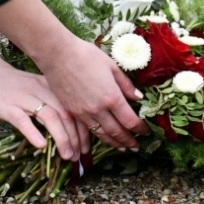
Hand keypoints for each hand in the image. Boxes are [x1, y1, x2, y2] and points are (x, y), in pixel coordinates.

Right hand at [0, 0, 147, 151]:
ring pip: (102, 134)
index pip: (130, 121)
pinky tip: (102, 137)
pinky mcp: (72, 112)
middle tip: (136, 147)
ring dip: (114, 143)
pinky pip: (88, 129)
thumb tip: (138, 98)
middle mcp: (98, 109)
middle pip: (117, 132)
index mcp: (111, 97)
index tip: (146, 131)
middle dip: (128, 141)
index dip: (140, 129)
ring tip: (122, 147)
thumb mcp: (111, 66)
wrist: (57, 55)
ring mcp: (83, 113)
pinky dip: (98, 136)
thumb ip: (125, 85)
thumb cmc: (86, 55)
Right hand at [0, 55, 86, 158]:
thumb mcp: (35, 88)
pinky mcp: (7, 106)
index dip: (83, 129)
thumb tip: (67, 129)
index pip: (74, 108)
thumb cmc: (9, 85)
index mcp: (50, 87)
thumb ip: (49, 103)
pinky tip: (41, 146)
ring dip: (62, 138)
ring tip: (67, 155)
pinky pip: (23, 120)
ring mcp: (24, 98)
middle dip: (76, 137)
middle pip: (66, 114)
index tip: (86, 148)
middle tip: (79, 156)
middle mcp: (40, 91)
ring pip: (49, 117)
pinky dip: (34, 133)